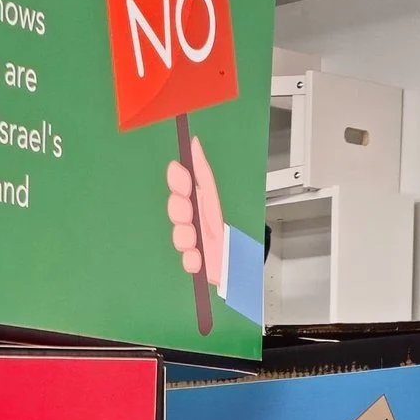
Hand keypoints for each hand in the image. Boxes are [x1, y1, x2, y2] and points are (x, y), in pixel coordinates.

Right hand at [166, 140, 227, 298]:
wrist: (241, 275)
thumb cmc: (230, 238)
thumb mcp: (217, 204)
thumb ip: (203, 175)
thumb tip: (194, 144)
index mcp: (204, 206)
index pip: (190, 185)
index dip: (183, 175)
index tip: (180, 163)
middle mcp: (196, 222)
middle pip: (178, 207)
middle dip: (180, 210)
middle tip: (188, 216)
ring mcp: (193, 243)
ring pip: (179, 234)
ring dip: (186, 238)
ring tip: (196, 245)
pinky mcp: (194, 262)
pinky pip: (186, 259)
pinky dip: (191, 261)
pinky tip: (199, 261)